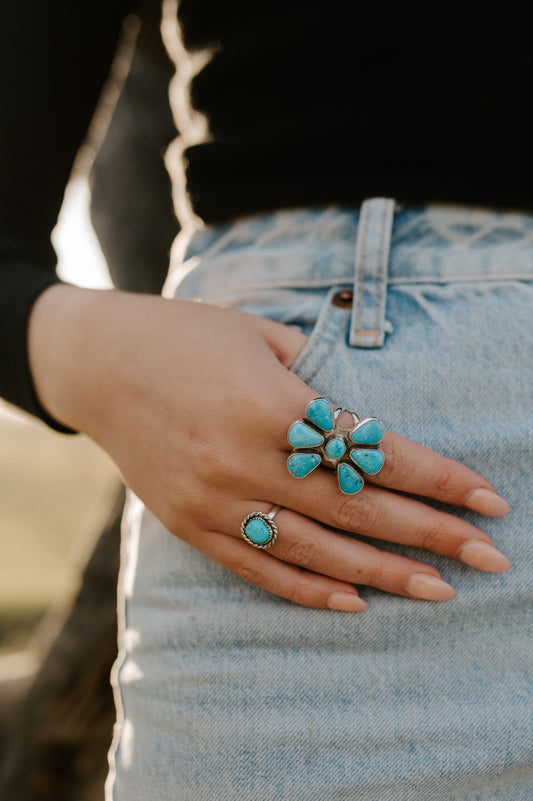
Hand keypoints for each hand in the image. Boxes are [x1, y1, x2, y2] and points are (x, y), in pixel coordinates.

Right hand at [29, 285, 510, 610]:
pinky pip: (258, 567)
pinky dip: (308, 590)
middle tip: (491, 557)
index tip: (488, 499)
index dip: (438, 479)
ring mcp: (215, 500)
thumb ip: (319, 380)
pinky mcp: (190, 524)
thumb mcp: (260, 336)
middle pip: (357, 509)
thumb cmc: (186, 337)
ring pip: (315, 551)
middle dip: (431, 535)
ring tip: (440, 590)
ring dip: (383, 573)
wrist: (99, 365)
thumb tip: (373, 422)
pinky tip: (355, 602)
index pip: (375, 452)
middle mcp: (245, 462)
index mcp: (271, 406)